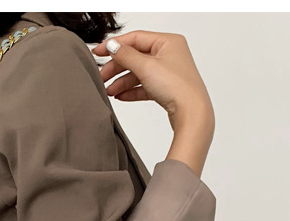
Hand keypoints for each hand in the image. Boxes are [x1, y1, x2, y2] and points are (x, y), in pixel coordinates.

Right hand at [92, 30, 214, 133]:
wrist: (190, 113)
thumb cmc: (177, 87)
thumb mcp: (146, 66)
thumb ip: (126, 55)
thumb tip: (112, 46)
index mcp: (167, 42)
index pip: (135, 38)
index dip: (115, 44)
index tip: (98, 52)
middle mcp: (168, 54)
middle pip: (135, 56)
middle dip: (117, 67)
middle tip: (102, 76)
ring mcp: (167, 72)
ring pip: (138, 72)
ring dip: (121, 81)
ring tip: (108, 90)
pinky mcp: (165, 87)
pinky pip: (143, 86)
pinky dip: (131, 90)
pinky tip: (120, 96)